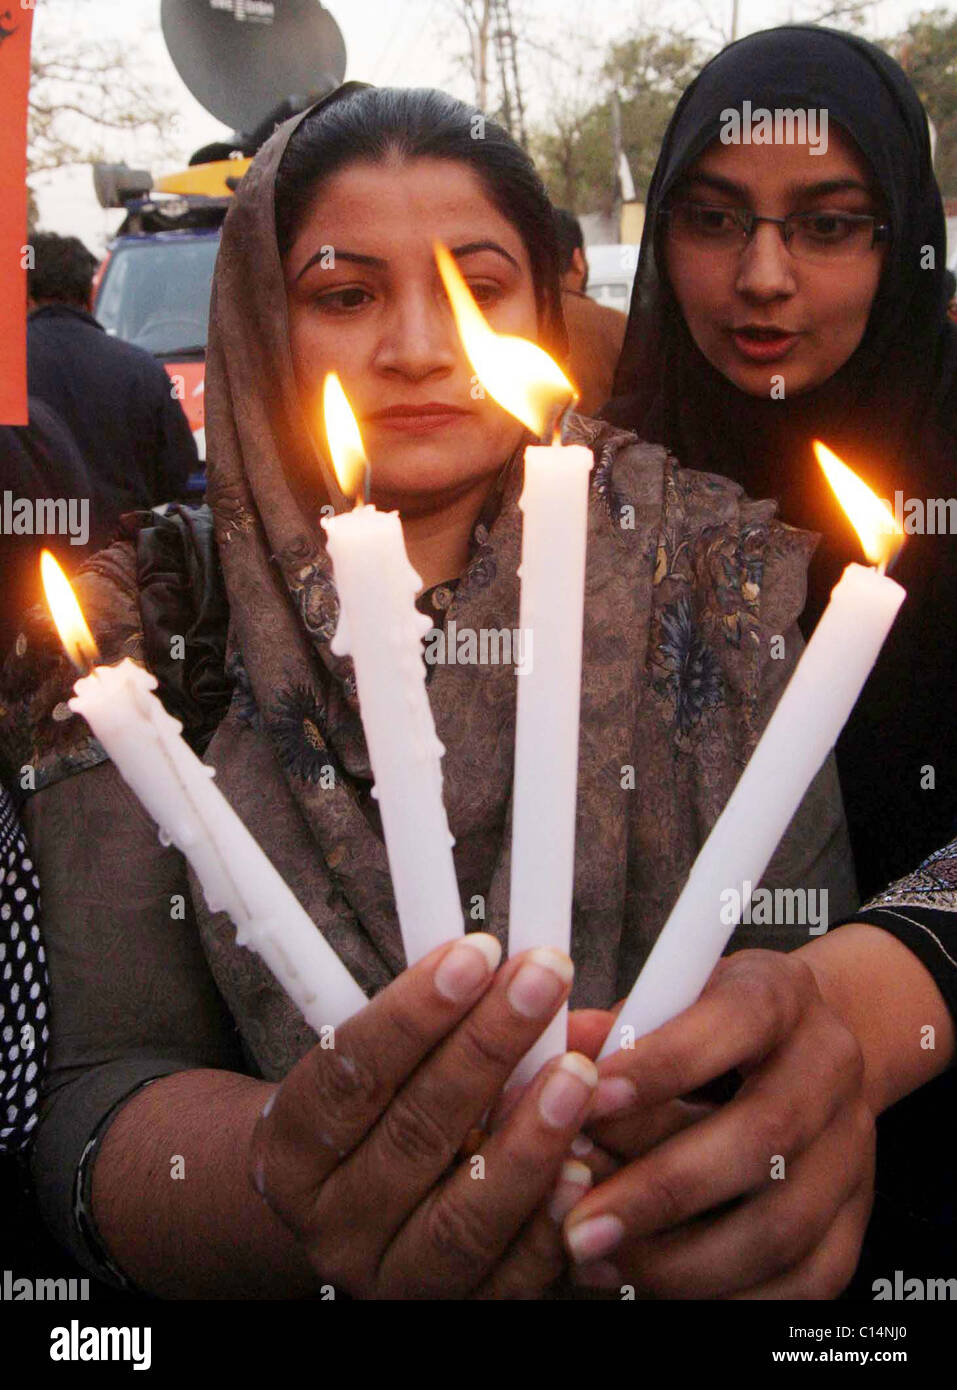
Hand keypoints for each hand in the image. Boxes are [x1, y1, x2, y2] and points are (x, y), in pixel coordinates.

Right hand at [248, 936, 599, 1298]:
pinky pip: (507, 1280)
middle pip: (412, 1133)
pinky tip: (584, 1164)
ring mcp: (390, 1278)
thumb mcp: (381, 1062)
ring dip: (528, 1139)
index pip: (350, 1072)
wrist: (356, 1216)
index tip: (476, 951)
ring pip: (461, 1216)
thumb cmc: (379, 1113)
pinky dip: (547, 1222)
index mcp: (293, 1146)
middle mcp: (332, 1221)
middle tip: (543, 980)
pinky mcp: (451, 1315)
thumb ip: (440, 1018)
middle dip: (486, 1048)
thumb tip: (523, 968)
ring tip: (577, 1071)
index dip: (414, 1010)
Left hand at [563, 950, 875, 1297]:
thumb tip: (558, 1052)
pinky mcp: (854, 1221)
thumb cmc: (709, 1025)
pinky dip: (724, 1296)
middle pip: (766, 1136)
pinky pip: (802, 1281)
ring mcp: (852, 1150)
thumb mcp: (665, 999)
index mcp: (780, 995)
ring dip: (682, 1258)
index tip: (588, 1098)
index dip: (663, 1063)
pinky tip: (652, 1288)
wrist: (796, 1052)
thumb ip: (613, 1027)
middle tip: (582, 1221)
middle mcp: (830, 1068)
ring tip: (600, 1260)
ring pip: (784, 1224)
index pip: (737, 1019)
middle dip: (663, 1188)